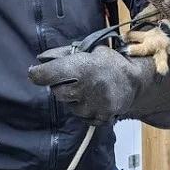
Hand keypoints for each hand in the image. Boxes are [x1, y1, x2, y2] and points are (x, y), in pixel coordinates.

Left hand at [28, 45, 145, 124]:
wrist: (135, 81)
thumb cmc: (108, 62)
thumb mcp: (88, 50)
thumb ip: (63, 54)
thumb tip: (40, 59)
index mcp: (82, 67)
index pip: (48, 75)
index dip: (37, 74)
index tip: (34, 73)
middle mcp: (86, 88)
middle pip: (56, 93)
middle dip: (59, 86)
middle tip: (72, 79)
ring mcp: (93, 106)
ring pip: (68, 106)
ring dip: (73, 99)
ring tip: (88, 89)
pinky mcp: (100, 118)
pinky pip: (81, 116)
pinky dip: (84, 109)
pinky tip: (94, 99)